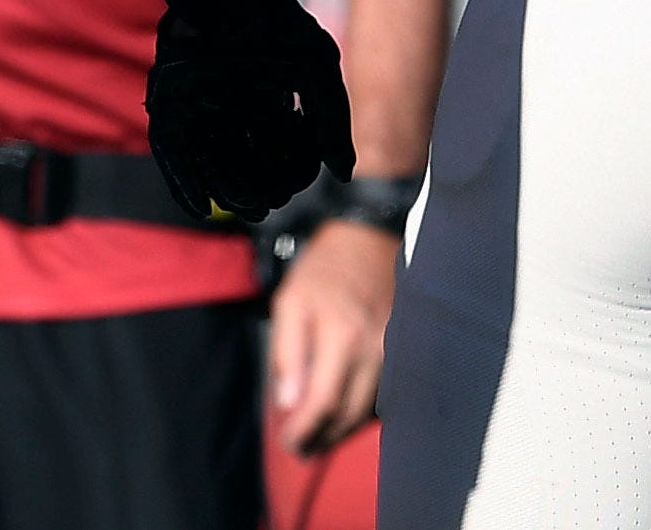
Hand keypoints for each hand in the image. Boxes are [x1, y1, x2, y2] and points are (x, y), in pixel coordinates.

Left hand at [149, 0, 351, 225]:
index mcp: (266, 105)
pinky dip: (182, 179)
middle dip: (256, 190)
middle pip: (245, 166)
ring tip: (240, 203)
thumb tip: (342, 174)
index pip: (280, 156)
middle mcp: (232, 110)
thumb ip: (333, 120)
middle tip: (264, 204)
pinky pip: (171, 148)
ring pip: (211, 162)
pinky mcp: (169, 101)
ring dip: (225, 188)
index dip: (290, 175)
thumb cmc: (276, 23)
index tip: (297, 180)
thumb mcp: (316, 70)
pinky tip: (197, 205)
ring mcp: (199, 106)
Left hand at [269, 218, 397, 452]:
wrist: (369, 242)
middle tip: (299, 449)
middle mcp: (374, 351)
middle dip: (323, 437)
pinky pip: (383, 394)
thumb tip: (287, 401)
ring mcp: (395, 354)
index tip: (288, 443)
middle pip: (349, 413)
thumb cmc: (322, 271)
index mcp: (341, 336)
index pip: (324, 400)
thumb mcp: (289, 302)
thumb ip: (286, 353)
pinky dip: (361, 410)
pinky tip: (342, 415)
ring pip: (368, 409)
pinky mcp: (404, 354)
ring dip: (342, 430)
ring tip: (317, 439)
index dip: (306, 429)